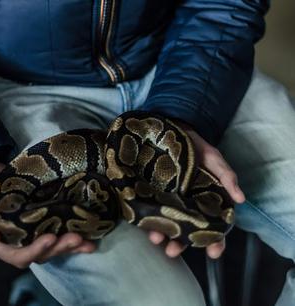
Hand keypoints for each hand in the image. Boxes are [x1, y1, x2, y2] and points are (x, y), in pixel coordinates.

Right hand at [0, 153, 95, 268]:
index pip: (18, 255)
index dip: (35, 250)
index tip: (50, 238)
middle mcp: (16, 240)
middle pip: (41, 253)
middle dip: (59, 248)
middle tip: (77, 238)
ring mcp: (29, 230)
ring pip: (52, 245)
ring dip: (69, 245)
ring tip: (87, 241)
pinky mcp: (39, 217)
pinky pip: (56, 229)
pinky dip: (71, 232)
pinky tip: (88, 233)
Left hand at [147, 121, 245, 258]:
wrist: (168, 130)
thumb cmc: (195, 147)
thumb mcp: (213, 159)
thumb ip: (226, 177)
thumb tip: (240, 199)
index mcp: (204, 201)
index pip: (212, 226)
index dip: (214, 241)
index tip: (213, 253)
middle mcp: (185, 204)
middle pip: (185, 230)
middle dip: (180, 244)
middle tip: (172, 251)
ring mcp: (166, 200)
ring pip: (165, 223)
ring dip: (161, 234)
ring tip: (156, 239)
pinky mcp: (150, 192)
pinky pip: (148, 208)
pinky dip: (146, 218)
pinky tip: (143, 223)